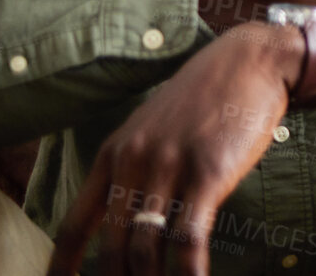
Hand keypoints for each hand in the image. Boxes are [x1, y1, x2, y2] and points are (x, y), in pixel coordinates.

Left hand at [46, 23, 300, 274]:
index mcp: (115, 154)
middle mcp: (134, 162)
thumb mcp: (154, 127)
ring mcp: (170, 167)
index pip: (76, 224)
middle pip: (113, 246)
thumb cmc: (207, 97)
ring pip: (147, 247)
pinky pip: (189, 236)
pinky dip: (188, 271)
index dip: (64, 264)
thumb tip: (129, 216)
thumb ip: (136, 167)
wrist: (251, 61)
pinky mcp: (208, 172)